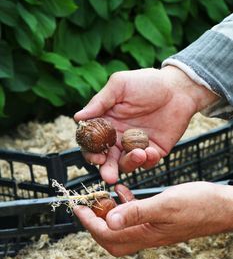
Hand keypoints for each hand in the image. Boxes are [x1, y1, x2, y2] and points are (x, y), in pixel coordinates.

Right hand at [74, 66, 217, 182]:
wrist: (178, 88)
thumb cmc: (147, 82)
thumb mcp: (120, 86)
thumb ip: (99, 102)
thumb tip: (77, 118)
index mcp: (107, 122)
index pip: (92, 142)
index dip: (91, 152)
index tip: (97, 156)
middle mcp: (118, 137)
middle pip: (107, 160)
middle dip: (107, 169)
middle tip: (109, 176)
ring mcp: (136, 145)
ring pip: (126, 164)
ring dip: (129, 164)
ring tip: (138, 154)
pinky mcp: (154, 150)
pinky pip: (147, 163)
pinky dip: (147, 161)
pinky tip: (151, 152)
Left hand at [74, 182, 232, 256]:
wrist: (222, 207)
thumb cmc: (198, 205)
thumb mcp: (165, 205)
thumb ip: (137, 212)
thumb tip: (109, 221)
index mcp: (146, 234)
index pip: (108, 235)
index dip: (90, 223)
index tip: (78, 209)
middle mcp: (147, 234)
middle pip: (112, 237)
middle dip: (95, 223)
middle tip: (87, 206)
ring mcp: (154, 228)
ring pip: (122, 227)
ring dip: (109, 214)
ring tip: (102, 197)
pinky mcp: (159, 219)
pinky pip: (136, 216)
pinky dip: (125, 205)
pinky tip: (124, 191)